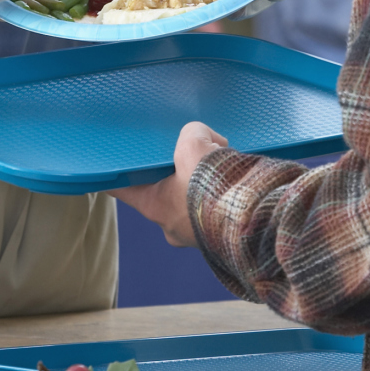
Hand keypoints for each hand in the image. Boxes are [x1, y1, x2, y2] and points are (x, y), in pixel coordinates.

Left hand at [112, 121, 229, 246]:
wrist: (257, 220)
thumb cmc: (216, 188)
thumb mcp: (194, 145)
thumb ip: (192, 133)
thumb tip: (209, 141)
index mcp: (153, 205)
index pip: (121, 188)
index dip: (116, 172)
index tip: (112, 162)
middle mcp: (170, 225)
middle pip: (161, 191)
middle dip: (175, 171)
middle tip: (188, 152)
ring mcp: (196, 235)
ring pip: (192, 201)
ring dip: (204, 184)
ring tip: (222, 164)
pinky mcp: (221, 237)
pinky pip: (216, 211)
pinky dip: (223, 196)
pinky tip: (237, 180)